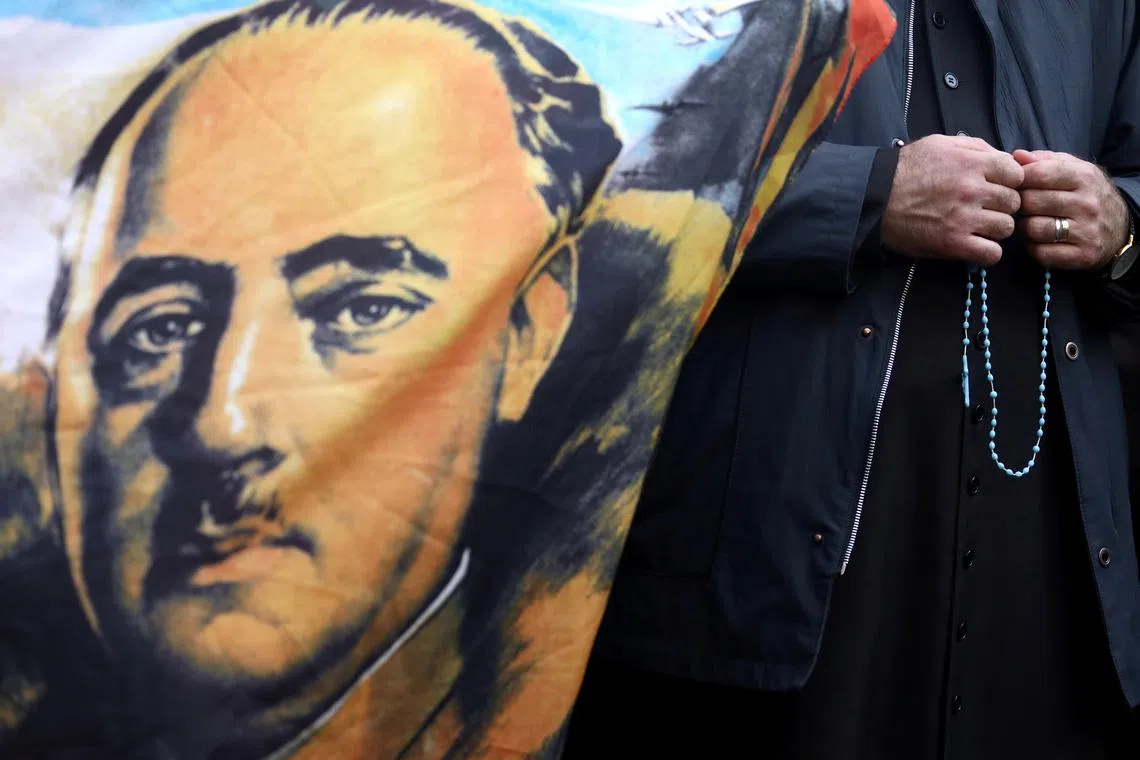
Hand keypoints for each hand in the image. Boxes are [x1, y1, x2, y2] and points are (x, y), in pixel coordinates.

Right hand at [881, 134, 1023, 264]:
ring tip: (979, 227)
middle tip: (985, 208)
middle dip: (1002, 205)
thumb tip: (1005, 158)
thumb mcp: (940, 144)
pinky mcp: (952, 244)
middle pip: (1014, 202)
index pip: (1016, 174)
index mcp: (971, 163)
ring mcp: (963, 219)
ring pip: (1006, 228)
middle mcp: (971, 190)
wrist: (875, 199)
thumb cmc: (907, 170)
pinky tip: (976, 245)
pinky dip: (988, 252)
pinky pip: (991, 253)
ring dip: (996, 229)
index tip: (996, 187)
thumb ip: (975, 147)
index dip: (1009, 181)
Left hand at [1013, 150, 1129, 269]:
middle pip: (1031, 202)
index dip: (1019, 180)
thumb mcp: (1072, 169)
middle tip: (1021, 207)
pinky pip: (1040, 252)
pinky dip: (1033, 247)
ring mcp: (1087, 231)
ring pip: (1033, 228)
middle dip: (1019, 204)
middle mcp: (1088, 203)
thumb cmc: (1084, 194)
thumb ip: (1043, 160)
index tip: (1016, 185)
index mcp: (1084, 177)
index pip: (1038, 174)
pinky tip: (1040, 240)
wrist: (1118, 227)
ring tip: (1029, 223)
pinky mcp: (1082, 255)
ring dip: (1024, 227)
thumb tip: (1017, 156)